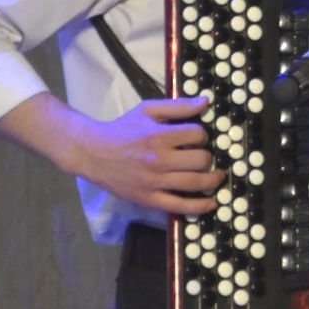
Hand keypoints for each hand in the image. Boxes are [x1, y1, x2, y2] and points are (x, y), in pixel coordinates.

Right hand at [58, 96, 220, 213]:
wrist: (92, 153)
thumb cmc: (122, 129)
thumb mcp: (147, 110)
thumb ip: (178, 106)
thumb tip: (205, 102)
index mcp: (158, 136)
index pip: (197, 135)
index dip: (202, 135)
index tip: (198, 137)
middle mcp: (158, 160)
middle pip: (200, 160)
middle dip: (207, 157)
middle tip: (204, 156)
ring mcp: (153, 182)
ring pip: (195, 183)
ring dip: (212, 180)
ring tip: (216, 176)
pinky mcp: (148, 199)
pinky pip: (180, 206)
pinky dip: (200, 206)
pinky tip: (212, 202)